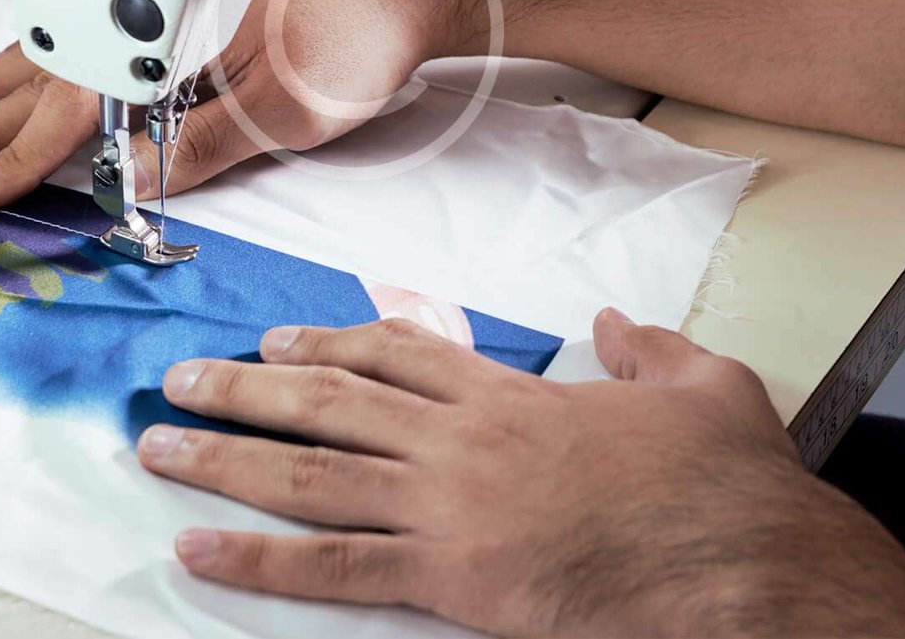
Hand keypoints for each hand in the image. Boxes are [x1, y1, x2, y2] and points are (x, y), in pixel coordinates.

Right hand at [0, 0, 453, 211]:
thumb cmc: (365, 30)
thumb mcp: (283, 108)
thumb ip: (199, 146)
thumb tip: (129, 184)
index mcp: (162, 28)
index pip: (65, 104)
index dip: (11, 156)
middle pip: (41, 65)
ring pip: (54, 37)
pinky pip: (85, 20)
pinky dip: (38, 49)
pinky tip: (20, 62)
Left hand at [138, 312, 904, 636]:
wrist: (743, 562)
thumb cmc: (724, 485)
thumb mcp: (705, 384)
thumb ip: (648, 346)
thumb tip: (617, 324)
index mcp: (512, 395)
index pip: (399, 351)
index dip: (328, 343)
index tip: (277, 342)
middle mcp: (464, 440)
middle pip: (331, 401)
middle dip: (245, 390)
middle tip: (180, 379)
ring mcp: (451, 508)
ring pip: (313, 474)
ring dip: (228, 458)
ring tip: (160, 448)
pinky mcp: (452, 579)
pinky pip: (335, 571)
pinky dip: (260, 561)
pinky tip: (201, 550)